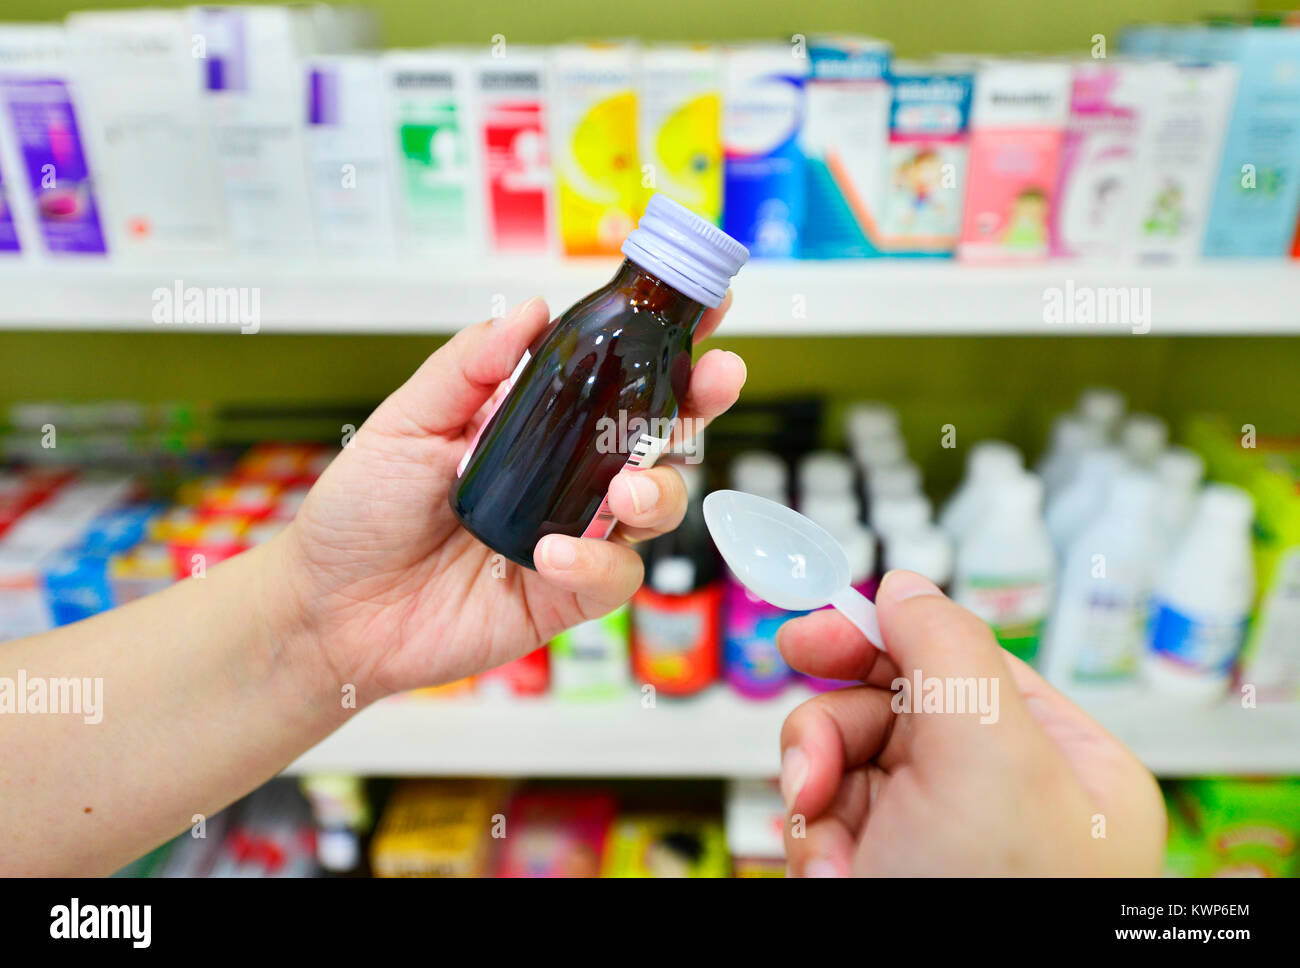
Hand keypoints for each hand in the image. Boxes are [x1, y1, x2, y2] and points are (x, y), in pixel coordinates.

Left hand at [266, 296, 745, 700]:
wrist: (330, 608)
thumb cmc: (361, 511)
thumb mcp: (408, 422)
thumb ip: (471, 367)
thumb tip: (532, 310)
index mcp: (536, 426)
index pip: (614, 378)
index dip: (665, 345)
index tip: (707, 307)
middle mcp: (566, 478)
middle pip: (657, 438)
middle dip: (699, 404)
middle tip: (717, 380)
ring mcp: (573, 537)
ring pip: (656, 507)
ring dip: (660, 490)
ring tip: (628, 488)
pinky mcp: (566, 598)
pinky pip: (615, 576)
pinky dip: (597, 561)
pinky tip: (555, 554)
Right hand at [776, 570, 1165, 876]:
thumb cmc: (996, 901)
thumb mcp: (987, 752)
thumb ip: (946, 647)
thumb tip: (905, 584)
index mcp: (1058, 758)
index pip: (962, 658)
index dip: (883, 634)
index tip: (815, 626)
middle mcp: (999, 792)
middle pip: (891, 702)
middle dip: (838, 720)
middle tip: (803, 724)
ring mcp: (936, 835)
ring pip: (847, 757)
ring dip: (816, 781)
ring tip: (815, 823)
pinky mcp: (881, 870)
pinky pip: (826, 818)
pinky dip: (811, 837)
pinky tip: (825, 870)